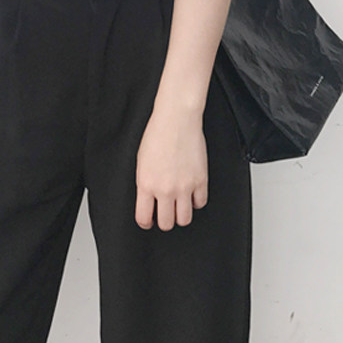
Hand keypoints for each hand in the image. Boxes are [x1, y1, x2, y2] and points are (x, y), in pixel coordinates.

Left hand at [134, 98, 208, 230]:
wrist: (176, 120)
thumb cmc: (157, 134)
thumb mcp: (141, 162)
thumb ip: (145, 184)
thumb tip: (148, 200)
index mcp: (146, 184)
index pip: (144, 218)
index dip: (146, 221)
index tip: (148, 219)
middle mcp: (165, 189)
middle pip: (166, 223)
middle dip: (164, 220)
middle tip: (165, 212)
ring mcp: (184, 186)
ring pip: (185, 219)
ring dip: (181, 214)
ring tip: (178, 205)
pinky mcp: (201, 180)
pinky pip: (200, 203)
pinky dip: (196, 201)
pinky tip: (191, 193)